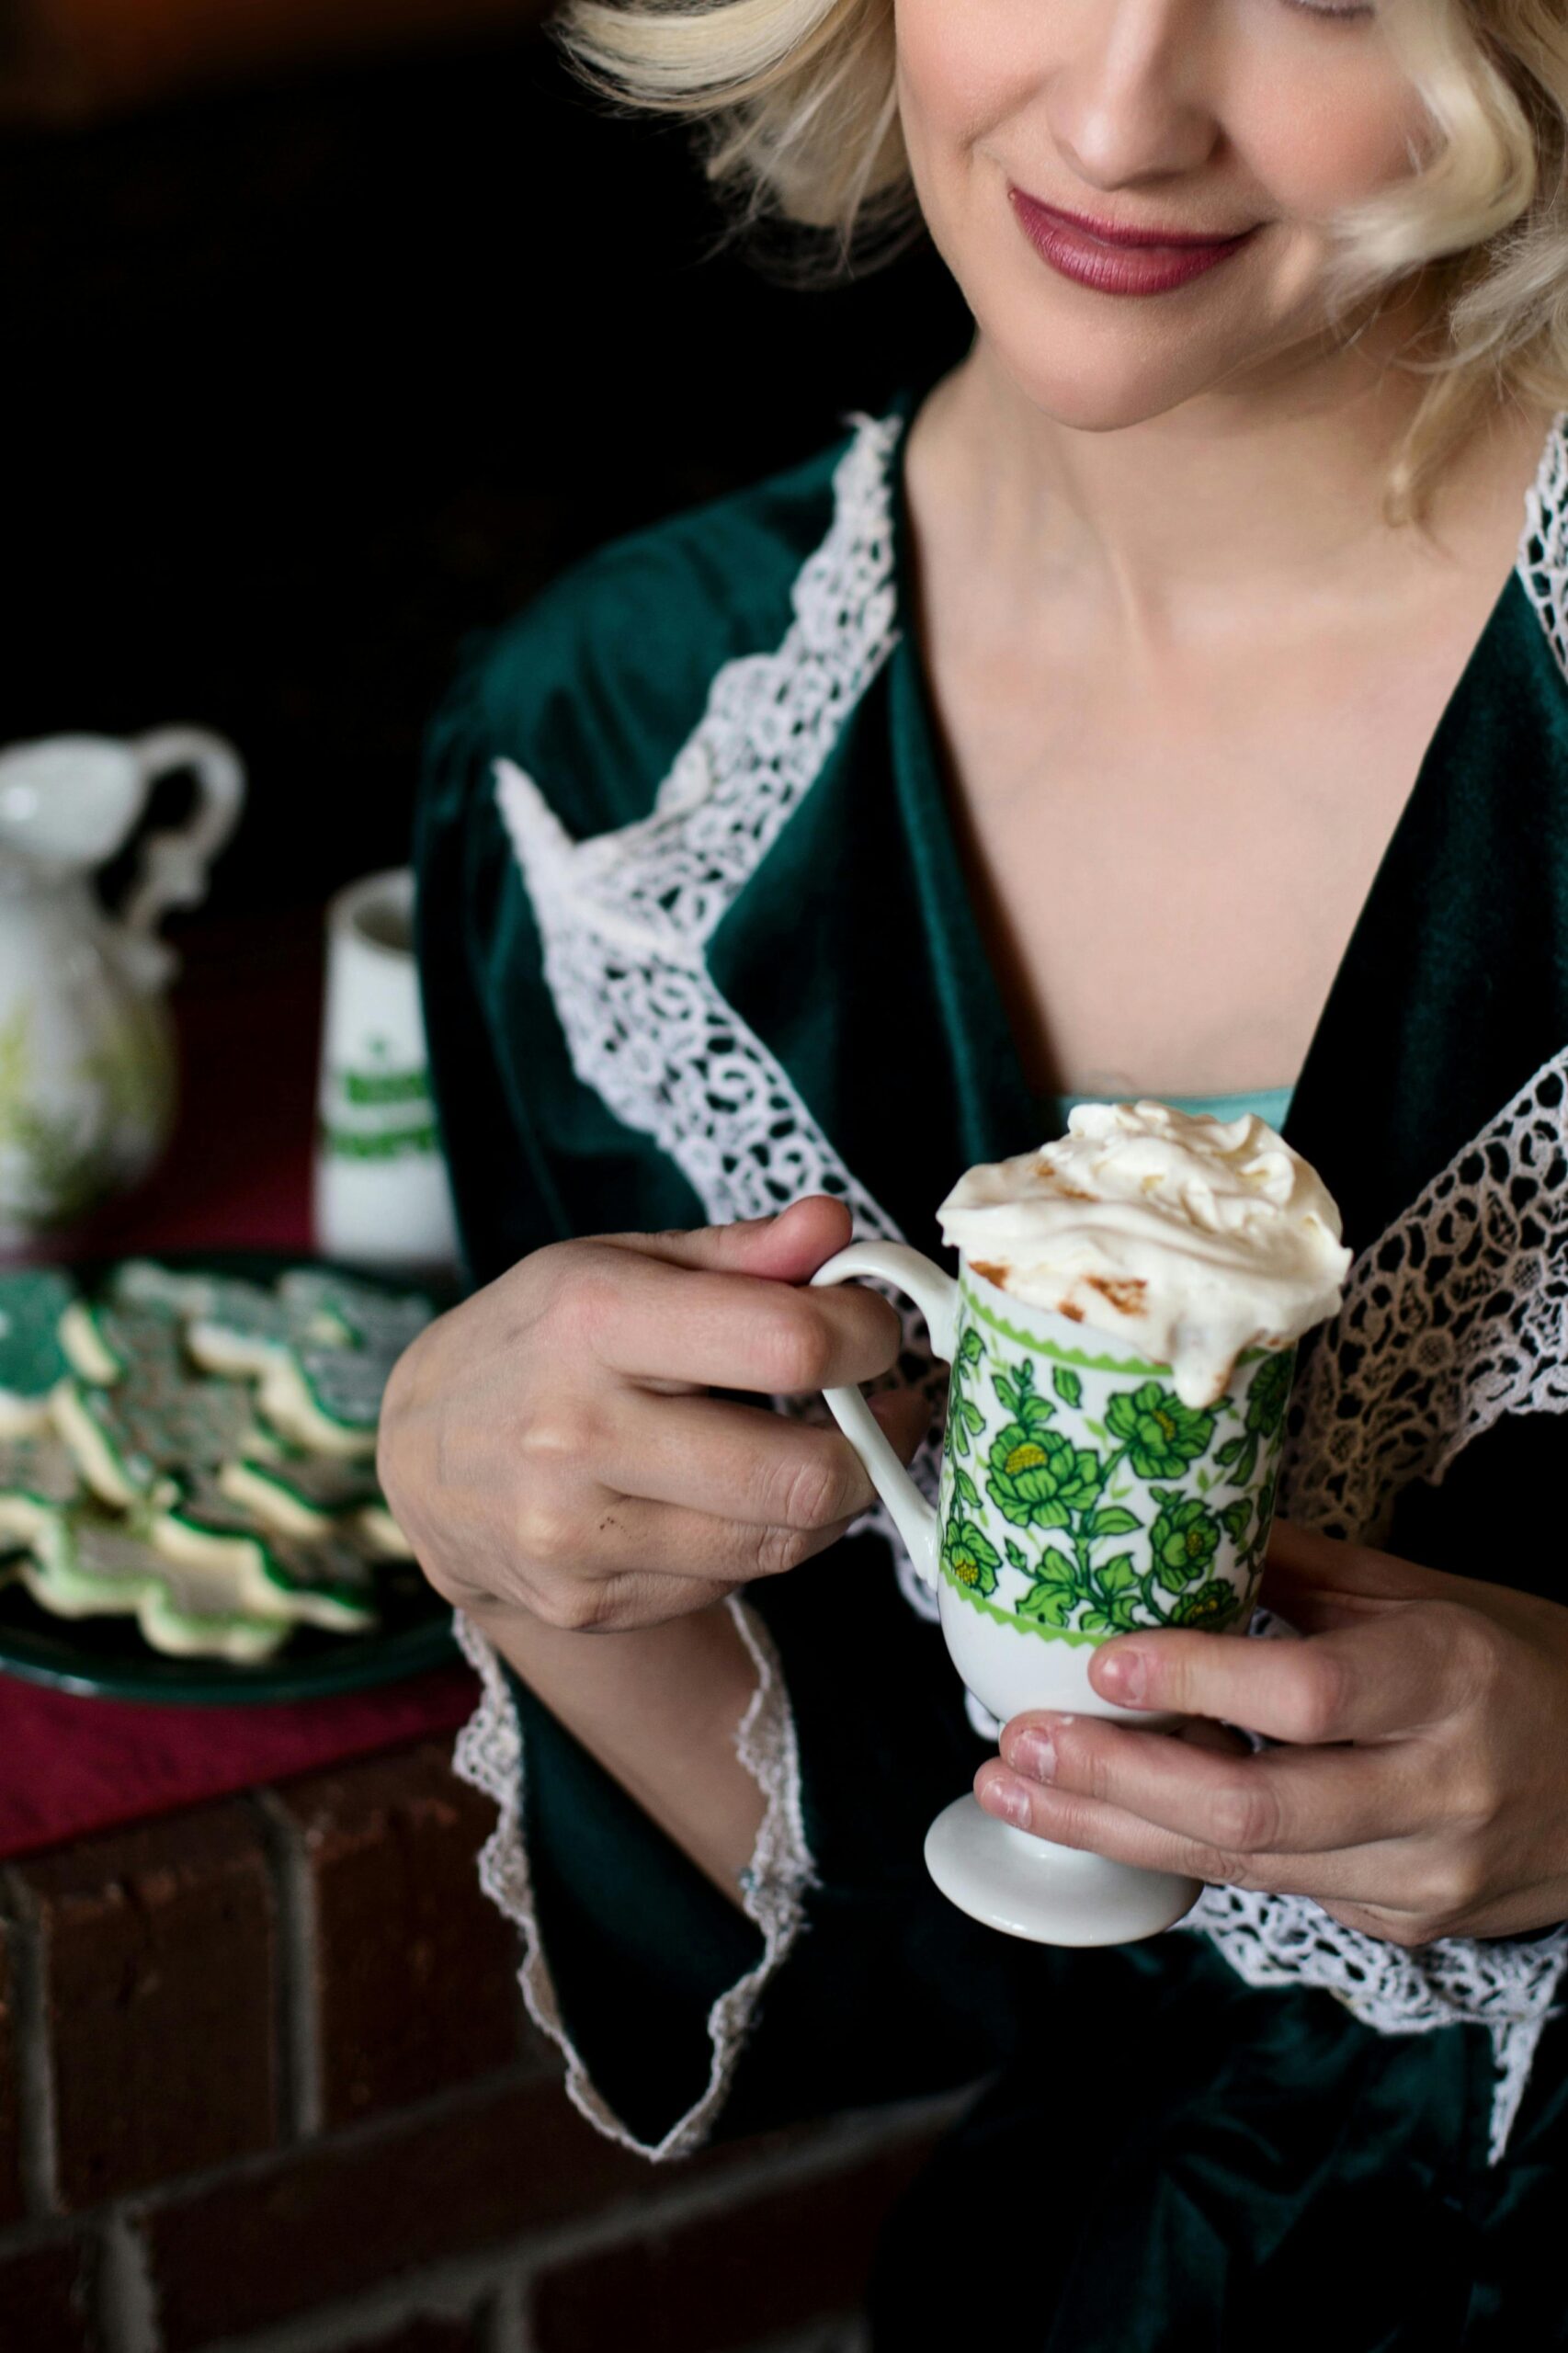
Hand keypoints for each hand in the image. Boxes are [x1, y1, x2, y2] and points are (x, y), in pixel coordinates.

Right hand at [378, 1196, 928, 1634]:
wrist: (423, 1460)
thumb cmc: (540, 1341)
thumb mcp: (618, 1265)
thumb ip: (739, 1252)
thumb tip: (834, 1224)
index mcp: (591, 1321)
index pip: (786, 1341)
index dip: (865, 1335)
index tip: (872, 1328)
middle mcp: (576, 1434)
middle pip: (801, 1473)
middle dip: (872, 1441)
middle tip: (877, 1409)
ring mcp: (576, 1534)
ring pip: (783, 1540)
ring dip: (834, 1496)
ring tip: (822, 1449)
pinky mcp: (587, 1603)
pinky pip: (735, 1580)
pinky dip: (767, 1537)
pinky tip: (745, 1495)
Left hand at [974, 1517, 1567, 1946]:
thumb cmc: (1518, 1667)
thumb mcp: (1429, 1595)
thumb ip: (1299, 1571)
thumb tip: (1165, 1528)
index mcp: (1452, 1680)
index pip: (1309, 1695)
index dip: (1198, 1683)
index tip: (1102, 1661)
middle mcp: (1440, 1790)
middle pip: (1255, 1809)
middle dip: (1117, 1784)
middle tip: (1016, 1747)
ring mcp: (1421, 1875)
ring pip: (1245, 1866)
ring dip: (1116, 1829)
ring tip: (1017, 1791)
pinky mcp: (1398, 1924)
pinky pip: (1272, 1886)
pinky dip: (1179, 1849)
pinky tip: (1104, 1816)